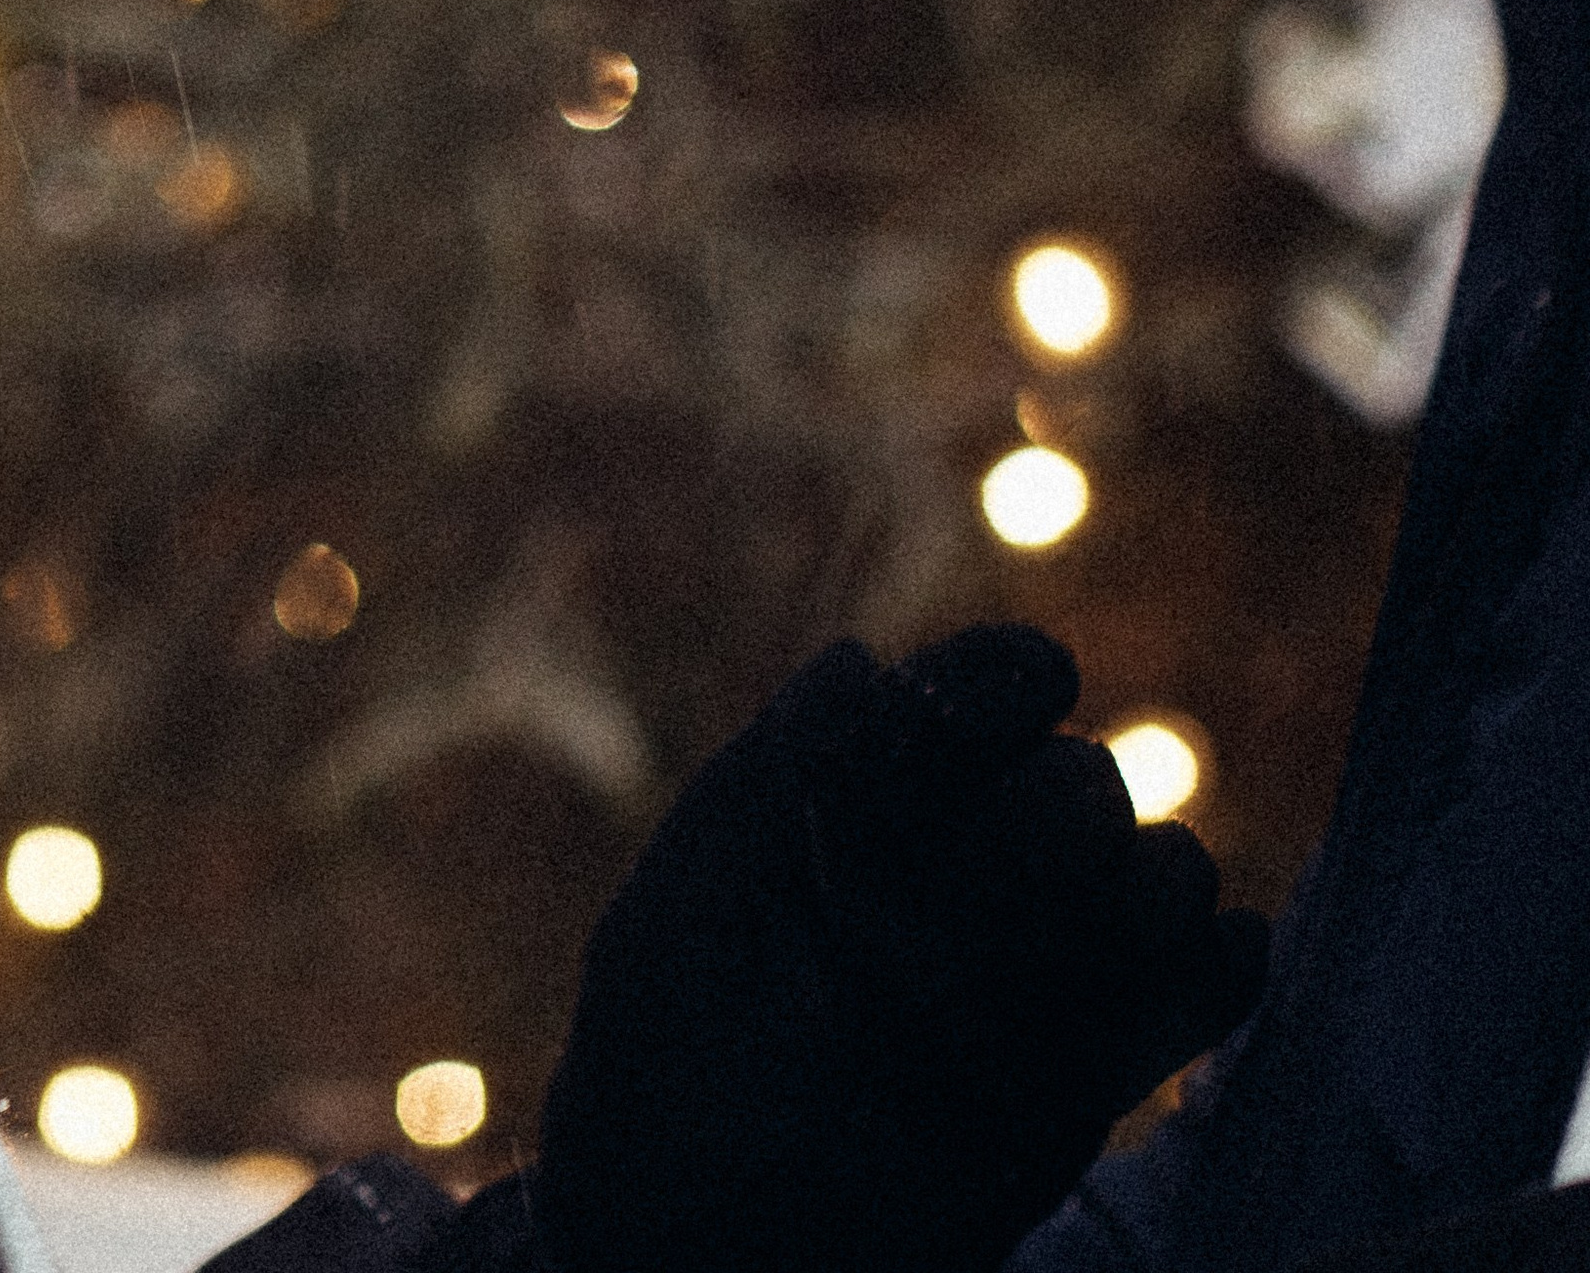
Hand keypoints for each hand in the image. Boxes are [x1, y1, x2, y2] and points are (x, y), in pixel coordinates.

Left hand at [533, 624, 1269, 1272]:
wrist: (701, 1262)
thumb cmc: (659, 1086)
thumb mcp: (677, 927)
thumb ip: (764, 789)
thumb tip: (861, 663)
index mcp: (859, 801)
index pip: (974, 692)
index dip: (1008, 680)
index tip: (1032, 694)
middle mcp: (961, 867)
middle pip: (1081, 784)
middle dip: (1055, 822)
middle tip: (981, 903)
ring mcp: (1036, 969)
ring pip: (1163, 872)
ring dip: (1140, 901)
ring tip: (1052, 974)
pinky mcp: (1091, 1073)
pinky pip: (1206, 983)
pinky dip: (1215, 969)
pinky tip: (1175, 990)